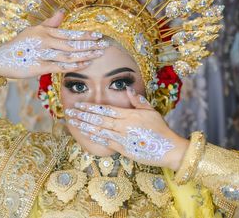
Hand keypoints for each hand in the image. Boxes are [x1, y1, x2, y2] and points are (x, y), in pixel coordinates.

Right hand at [0, 11, 107, 78]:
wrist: (1, 58)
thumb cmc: (20, 44)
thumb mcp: (34, 30)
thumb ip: (50, 23)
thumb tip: (62, 11)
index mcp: (45, 31)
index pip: (69, 33)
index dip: (85, 35)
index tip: (98, 36)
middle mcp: (45, 41)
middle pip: (72, 43)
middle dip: (90, 45)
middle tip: (104, 46)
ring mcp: (42, 54)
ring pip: (68, 55)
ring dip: (85, 55)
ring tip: (98, 55)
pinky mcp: (39, 67)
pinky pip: (59, 67)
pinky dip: (73, 65)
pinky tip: (84, 64)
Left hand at [64, 87, 188, 169]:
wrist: (169, 149)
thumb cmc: (161, 129)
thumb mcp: (152, 111)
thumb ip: (138, 101)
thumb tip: (127, 89)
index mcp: (130, 115)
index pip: (105, 109)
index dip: (91, 107)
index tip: (79, 104)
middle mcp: (124, 126)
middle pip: (99, 119)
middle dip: (83, 115)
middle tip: (70, 111)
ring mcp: (122, 138)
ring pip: (99, 130)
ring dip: (84, 125)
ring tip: (73, 121)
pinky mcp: (123, 149)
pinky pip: (105, 142)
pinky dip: (94, 137)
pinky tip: (85, 133)